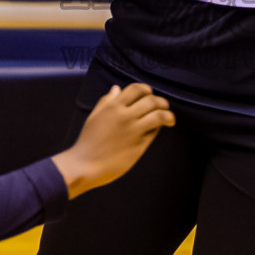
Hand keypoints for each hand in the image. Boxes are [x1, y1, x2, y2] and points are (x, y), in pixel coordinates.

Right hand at [52, 83, 174, 197]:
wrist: (85, 166)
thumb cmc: (88, 142)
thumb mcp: (94, 117)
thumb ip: (106, 101)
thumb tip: (117, 89)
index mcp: (113, 107)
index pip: (137, 89)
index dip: (146, 89)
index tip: (149, 94)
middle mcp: (125, 116)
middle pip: (152, 101)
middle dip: (161, 101)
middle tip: (163, 106)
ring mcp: (134, 131)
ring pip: (159, 115)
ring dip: (167, 114)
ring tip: (169, 118)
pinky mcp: (139, 146)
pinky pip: (154, 132)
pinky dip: (159, 128)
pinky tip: (157, 129)